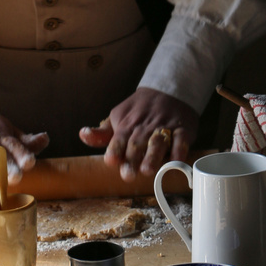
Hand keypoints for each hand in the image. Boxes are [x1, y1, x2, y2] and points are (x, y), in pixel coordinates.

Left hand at [78, 86, 198, 180]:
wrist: (168, 89)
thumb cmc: (139, 110)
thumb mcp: (118, 118)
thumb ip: (102, 133)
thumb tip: (83, 135)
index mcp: (127, 124)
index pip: (119, 138)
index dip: (115, 149)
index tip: (111, 160)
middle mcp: (145, 127)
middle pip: (137, 144)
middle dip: (132, 159)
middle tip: (128, 175)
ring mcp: (164, 127)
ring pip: (158, 142)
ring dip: (153, 156)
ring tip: (148, 170)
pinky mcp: (182, 129)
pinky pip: (181, 139)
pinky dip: (179, 150)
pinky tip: (176, 160)